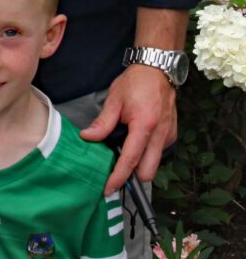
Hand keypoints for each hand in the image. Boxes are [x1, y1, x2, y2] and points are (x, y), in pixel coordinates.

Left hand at [80, 64, 176, 192]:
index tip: (108, 188)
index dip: (118, 177)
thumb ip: (102, 123)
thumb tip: (88, 137)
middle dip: (132, 175)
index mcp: (144, 126)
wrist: (157, 69)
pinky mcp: (172, 134)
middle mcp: (160, 134)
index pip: (130, 160)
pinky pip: (158, 152)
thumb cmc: (135, 82)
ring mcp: (168, 135)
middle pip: (147, 172)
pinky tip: (137, 138)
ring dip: (140, 163)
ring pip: (154, 164)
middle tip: (115, 167)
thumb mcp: (114, 100)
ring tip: (125, 148)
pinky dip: (147, 152)